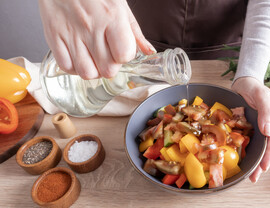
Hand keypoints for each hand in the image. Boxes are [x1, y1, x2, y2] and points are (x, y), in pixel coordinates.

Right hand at [38, 0, 154, 78]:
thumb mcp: (120, 7)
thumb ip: (135, 33)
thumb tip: (149, 52)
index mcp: (112, 18)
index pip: (124, 55)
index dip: (125, 57)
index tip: (122, 50)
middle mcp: (91, 27)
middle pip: (107, 69)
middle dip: (110, 66)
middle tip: (107, 56)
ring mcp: (71, 34)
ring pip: (87, 73)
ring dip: (93, 70)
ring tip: (93, 58)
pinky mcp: (54, 37)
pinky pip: (67, 67)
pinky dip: (75, 67)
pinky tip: (79, 57)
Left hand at [231, 76, 269, 182]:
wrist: (244, 82)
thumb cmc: (254, 87)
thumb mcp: (262, 95)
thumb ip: (266, 112)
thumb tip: (269, 132)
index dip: (269, 155)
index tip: (263, 166)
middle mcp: (268, 126)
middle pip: (267, 148)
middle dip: (262, 164)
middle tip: (254, 178)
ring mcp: (258, 128)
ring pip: (259, 148)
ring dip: (255, 162)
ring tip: (250, 175)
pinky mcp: (249, 129)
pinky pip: (249, 142)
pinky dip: (247, 152)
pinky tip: (242, 160)